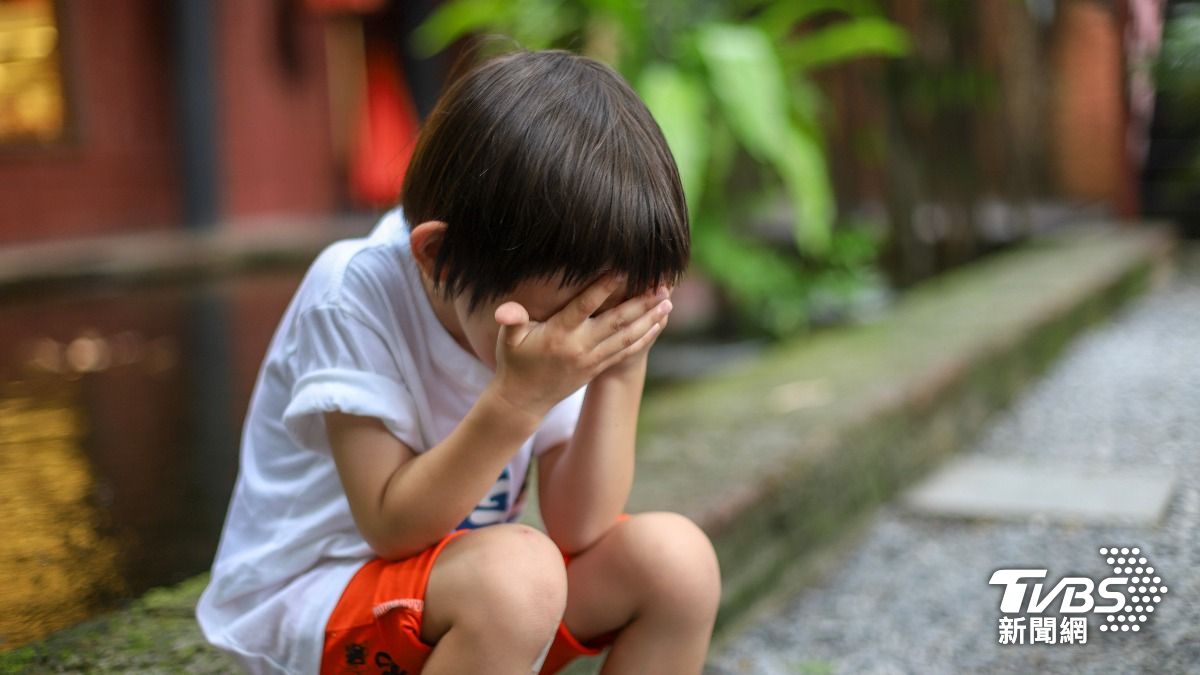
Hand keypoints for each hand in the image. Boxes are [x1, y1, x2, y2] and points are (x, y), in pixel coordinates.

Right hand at [488, 275, 672, 417]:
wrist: (524, 400)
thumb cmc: (515, 361)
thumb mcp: (509, 339)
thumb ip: (511, 320)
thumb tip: (504, 310)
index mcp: (559, 334)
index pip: (585, 307)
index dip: (604, 288)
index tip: (624, 270)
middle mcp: (580, 347)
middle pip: (616, 322)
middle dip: (641, 303)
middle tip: (661, 285)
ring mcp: (592, 360)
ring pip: (627, 337)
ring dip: (649, 319)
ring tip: (667, 302)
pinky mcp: (598, 368)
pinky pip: (626, 351)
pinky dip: (644, 338)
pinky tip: (658, 324)